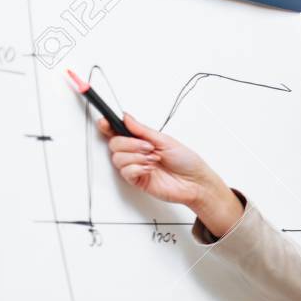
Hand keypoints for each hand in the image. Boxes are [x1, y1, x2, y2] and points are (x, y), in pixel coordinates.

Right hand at [96, 113, 224, 207]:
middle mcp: (136, 153)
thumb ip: (143, 130)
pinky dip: (138, 168)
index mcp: (142, 141)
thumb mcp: (165, 140)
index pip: (118, 132)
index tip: (104, 122)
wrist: (196, 182)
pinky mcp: (138, 180)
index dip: (108, 126)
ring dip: (136, 157)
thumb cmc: (186, 161)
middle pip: (114, 144)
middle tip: (148, 147)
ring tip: (153, 159)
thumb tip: (127, 118)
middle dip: (130, 144)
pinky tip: (150, 169)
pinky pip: (126, 172)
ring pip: (117, 158)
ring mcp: (136, 167)